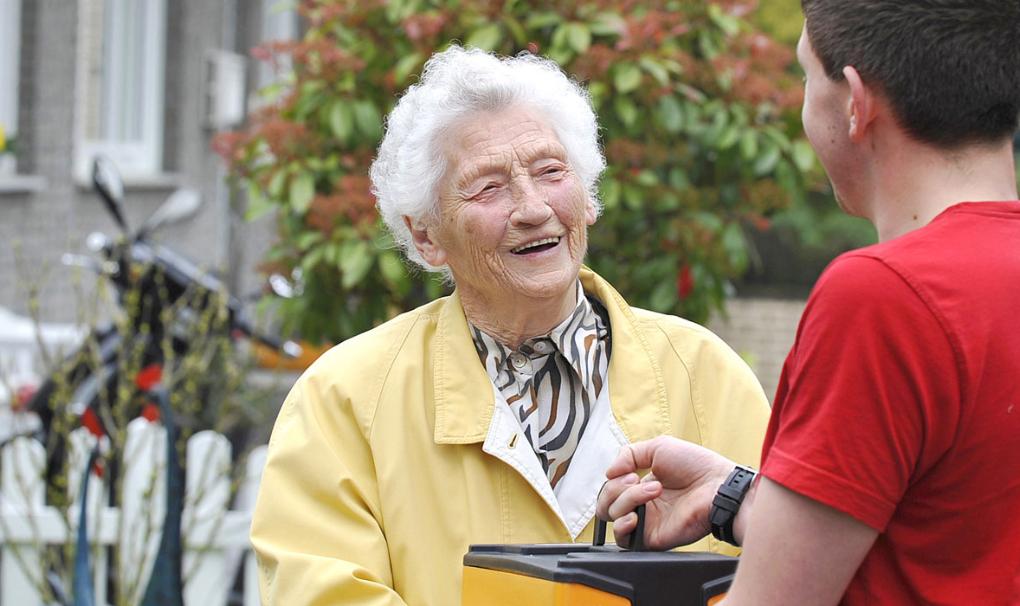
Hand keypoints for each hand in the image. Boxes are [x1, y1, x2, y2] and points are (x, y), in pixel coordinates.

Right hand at [596, 436, 734, 549]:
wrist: (718, 485)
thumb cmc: (697, 465)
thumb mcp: (658, 447)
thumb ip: (628, 454)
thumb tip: (608, 473)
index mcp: (643, 485)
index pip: (611, 488)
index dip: (614, 479)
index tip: (630, 471)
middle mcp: (642, 505)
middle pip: (606, 503)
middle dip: (615, 488)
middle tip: (636, 480)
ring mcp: (647, 521)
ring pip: (613, 516)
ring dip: (627, 499)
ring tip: (653, 490)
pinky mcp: (652, 537)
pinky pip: (624, 540)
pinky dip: (623, 525)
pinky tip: (636, 515)